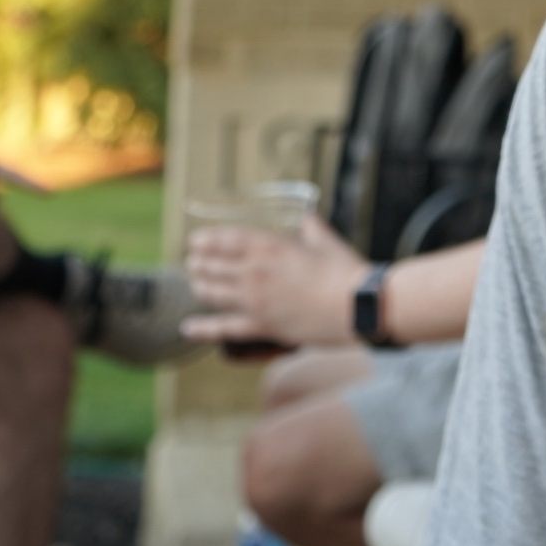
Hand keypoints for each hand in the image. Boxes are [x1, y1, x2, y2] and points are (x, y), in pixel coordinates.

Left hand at [182, 215, 370, 348]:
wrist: (357, 305)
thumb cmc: (345, 271)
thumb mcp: (326, 240)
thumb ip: (311, 227)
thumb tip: (306, 216)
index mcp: (271, 246)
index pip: (227, 239)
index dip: (207, 240)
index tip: (196, 240)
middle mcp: (256, 272)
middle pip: (214, 265)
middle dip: (199, 262)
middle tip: (192, 261)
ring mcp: (256, 301)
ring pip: (213, 292)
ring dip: (199, 286)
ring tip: (194, 282)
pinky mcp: (262, 326)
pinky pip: (225, 328)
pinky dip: (203, 328)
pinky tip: (187, 328)